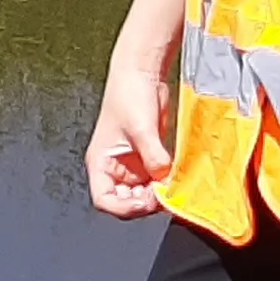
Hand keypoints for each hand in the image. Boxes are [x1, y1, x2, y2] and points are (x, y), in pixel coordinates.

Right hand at [83, 48, 173, 217]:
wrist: (141, 72)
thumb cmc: (129, 95)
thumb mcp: (141, 129)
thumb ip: (154, 157)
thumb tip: (166, 179)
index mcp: (101, 163)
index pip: (105, 200)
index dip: (124, 208)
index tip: (146, 201)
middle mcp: (115, 168)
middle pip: (126, 202)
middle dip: (144, 203)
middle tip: (164, 195)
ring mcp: (133, 164)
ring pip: (144, 193)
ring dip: (158, 194)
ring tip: (173, 186)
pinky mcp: (149, 157)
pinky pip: (157, 179)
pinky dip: (168, 182)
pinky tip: (178, 177)